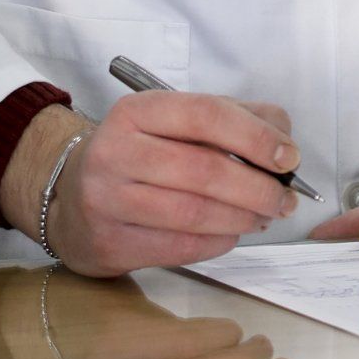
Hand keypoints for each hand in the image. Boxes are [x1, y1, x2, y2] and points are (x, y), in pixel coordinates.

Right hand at [10, 94, 300, 276]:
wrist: (69, 200)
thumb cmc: (137, 157)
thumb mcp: (173, 123)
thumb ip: (231, 118)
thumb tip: (283, 136)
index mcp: (136, 112)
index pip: (206, 115)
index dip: (256, 136)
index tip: (289, 157)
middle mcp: (115, 152)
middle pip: (205, 170)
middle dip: (258, 188)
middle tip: (285, 198)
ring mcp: (108, 200)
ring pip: (195, 214)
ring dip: (242, 218)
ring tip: (263, 216)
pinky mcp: (110, 243)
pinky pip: (181, 247)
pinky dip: (218, 242)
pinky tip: (230, 234)